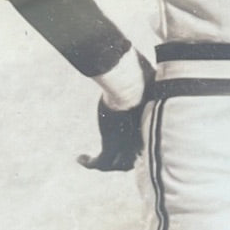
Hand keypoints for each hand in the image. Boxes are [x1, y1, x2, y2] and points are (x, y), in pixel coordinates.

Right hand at [78, 53, 153, 171]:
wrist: (131, 84)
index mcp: (150, 126)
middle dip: (122, 160)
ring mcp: (126, 144)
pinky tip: (80, 158)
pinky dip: (89, 163)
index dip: (137, 147)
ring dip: (103, 164)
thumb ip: (148, 79)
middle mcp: (139, 138)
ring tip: (89, 159)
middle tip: (109, 156)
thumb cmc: (142, 75)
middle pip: (132, 159)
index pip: (145, 144)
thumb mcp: (147, 79)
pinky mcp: (110, 144)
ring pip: (115, 165)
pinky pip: (99, 163)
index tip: (128, 144)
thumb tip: (148, 65)